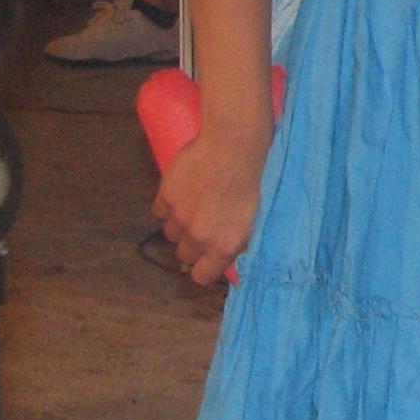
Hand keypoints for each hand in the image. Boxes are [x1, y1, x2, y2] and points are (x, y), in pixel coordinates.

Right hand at [151, 125, 267, 284]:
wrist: (237, 143)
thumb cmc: (258, 178)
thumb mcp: (260, 218)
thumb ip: (242, 242)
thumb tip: (232, 254)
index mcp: (223, 246)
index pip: (201, 277)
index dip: (205, 268)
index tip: (209, 258)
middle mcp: (198, 236)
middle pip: (184, 254)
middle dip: (194, 244)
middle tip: (206, 225)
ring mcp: (179, 215)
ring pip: (170, 233)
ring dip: (181, 225)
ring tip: (197, 205)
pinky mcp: (166, 193)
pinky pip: (159, 210)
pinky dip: (168, 204)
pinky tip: (183, 191)